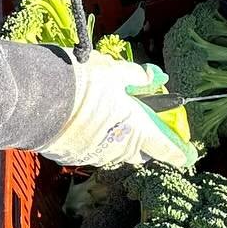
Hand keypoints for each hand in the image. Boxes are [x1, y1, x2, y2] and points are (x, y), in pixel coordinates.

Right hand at [39, 53, 196, 170]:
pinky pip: (93, 152)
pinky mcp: (72, 156)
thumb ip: (135, 77)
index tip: (188, 155)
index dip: (179, 151)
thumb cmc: (81, 82)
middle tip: (146, 128)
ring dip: (119, 140)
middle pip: (140, 153)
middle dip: (146, 144)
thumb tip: (151, 78)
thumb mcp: (114, 71)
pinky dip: (97, 141)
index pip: (165, 147)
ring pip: (115, 153)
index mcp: (136, 129)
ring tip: (112, 119)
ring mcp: (94, 155)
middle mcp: (118, 148)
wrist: (38, 98)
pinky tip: (88, 124)